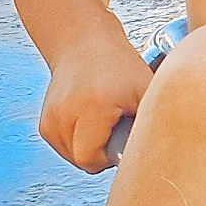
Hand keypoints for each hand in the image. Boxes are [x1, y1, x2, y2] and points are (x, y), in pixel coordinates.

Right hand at [38, 40, 156, 172]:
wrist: (84, 43)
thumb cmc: (118, 66)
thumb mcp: (146, 88)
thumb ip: (154, 120)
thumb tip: (160, 149)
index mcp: (92, 107)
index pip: (91, 159)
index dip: (111, 157)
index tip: (123, 137)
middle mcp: (64, 113)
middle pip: (82, 161)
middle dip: (102, 153)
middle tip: (116, 128)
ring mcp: (51, 119)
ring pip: (73, 158)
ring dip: (90, 148)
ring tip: (102, 122)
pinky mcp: (45, 124)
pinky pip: (64, 149)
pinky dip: (78, 142)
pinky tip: (88, 122)